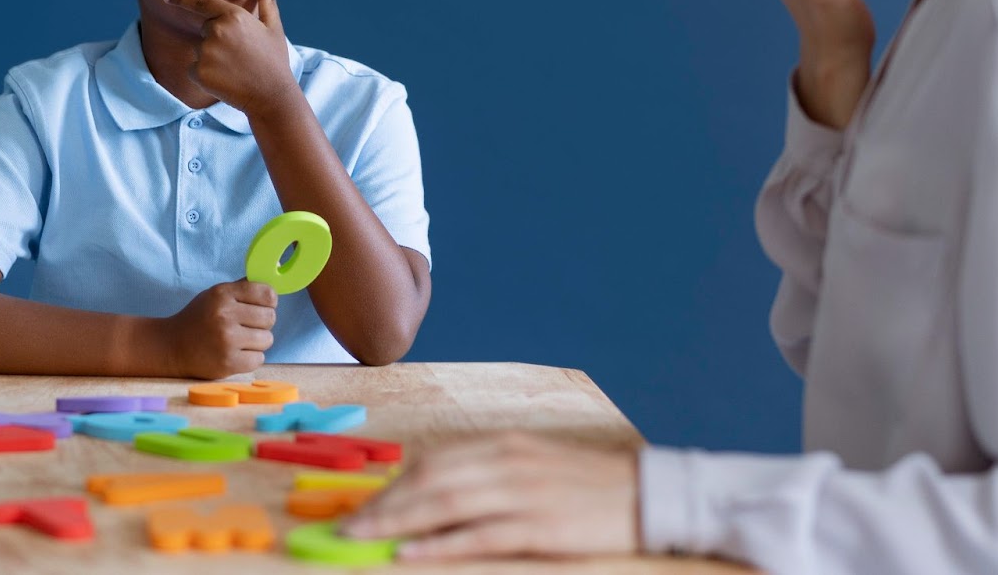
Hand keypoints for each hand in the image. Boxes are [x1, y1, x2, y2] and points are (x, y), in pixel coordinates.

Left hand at [162, 0, 298, 117]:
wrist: (271, 95)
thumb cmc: (274, 60)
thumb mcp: (273, 28)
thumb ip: (266, 2)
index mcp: (233, 16)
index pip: (201, 3)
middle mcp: (217, 30)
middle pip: (204, 30)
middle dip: (216, 40)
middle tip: (239, 56)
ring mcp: (206, 51)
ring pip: (199, 50)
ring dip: (211, 58)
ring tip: (234, 68)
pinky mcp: (198, 71)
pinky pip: (194, 69)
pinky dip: (205, 75)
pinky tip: (225, 80)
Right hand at [162, 279, 276, 377]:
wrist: (171, 347)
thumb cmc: (198, 319)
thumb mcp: (215, 295)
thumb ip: (242, 289)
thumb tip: (272, 288)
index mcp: (223, 294)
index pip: (267, 293)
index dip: (269, 301)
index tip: (261, 306)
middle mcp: (225, 315)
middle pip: (270, 317)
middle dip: (262, 323)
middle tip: (247, 326)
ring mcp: (226, 340)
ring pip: (267, 339)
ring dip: (257, 342)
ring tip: (240, 341)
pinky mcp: (228, 363)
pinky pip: (259, 359)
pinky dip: (251, 358)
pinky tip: (236, 354)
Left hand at [340, 432, 640, 560]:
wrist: (648, 494)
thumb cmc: (589, 485)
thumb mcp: (536, 464)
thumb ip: (491, 472)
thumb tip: (438, 490)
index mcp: (505, 445)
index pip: (434, 461)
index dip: (394, 484)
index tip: (363, 505)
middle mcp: (507, 462)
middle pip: (430, 480)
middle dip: (385, 504)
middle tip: (349, 527)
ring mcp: (522, 493)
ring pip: (445, 503)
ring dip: (398, 521)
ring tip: (365, 538)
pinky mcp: (538, 525)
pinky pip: (478, 535)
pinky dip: (440, 543)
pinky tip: (411, 551)